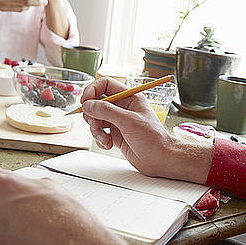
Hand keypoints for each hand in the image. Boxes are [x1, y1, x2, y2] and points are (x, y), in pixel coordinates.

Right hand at [81, 77, 213, 182]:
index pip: (105, 85)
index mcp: (130, 97)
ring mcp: (118, 121)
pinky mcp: (115, 135)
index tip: (85, 102)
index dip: (92, 91)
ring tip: (104, 139)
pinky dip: (100, 139)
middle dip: (92, 115)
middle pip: (96, 103)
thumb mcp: (128, 121)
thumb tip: (88, 104)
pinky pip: (99, 133)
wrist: (160, 159)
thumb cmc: (153, 139)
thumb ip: (106, 111)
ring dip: (95, 130)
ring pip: (96, 119)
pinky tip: (108, 145)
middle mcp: (123, 108)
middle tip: (95, 124)